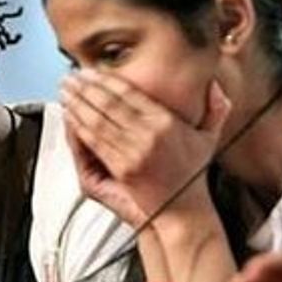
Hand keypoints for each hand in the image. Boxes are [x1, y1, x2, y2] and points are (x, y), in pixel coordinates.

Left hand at [61, 70, 230, 226]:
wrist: (182, 211)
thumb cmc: (191, 175)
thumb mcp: (208, 139)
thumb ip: (215, 109)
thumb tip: (215, 84)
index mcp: (167, 123)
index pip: (129, 94)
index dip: (106, 80)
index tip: (91, 71)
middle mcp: (149, 135)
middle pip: (109, 104)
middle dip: (86, 88)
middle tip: (71, 76)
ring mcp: (133, 153)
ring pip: (98, 121)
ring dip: (78, 103)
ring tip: (65, 91)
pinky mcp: (121, 169)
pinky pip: (95, 142)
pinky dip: (79, 126)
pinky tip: (69, 115)